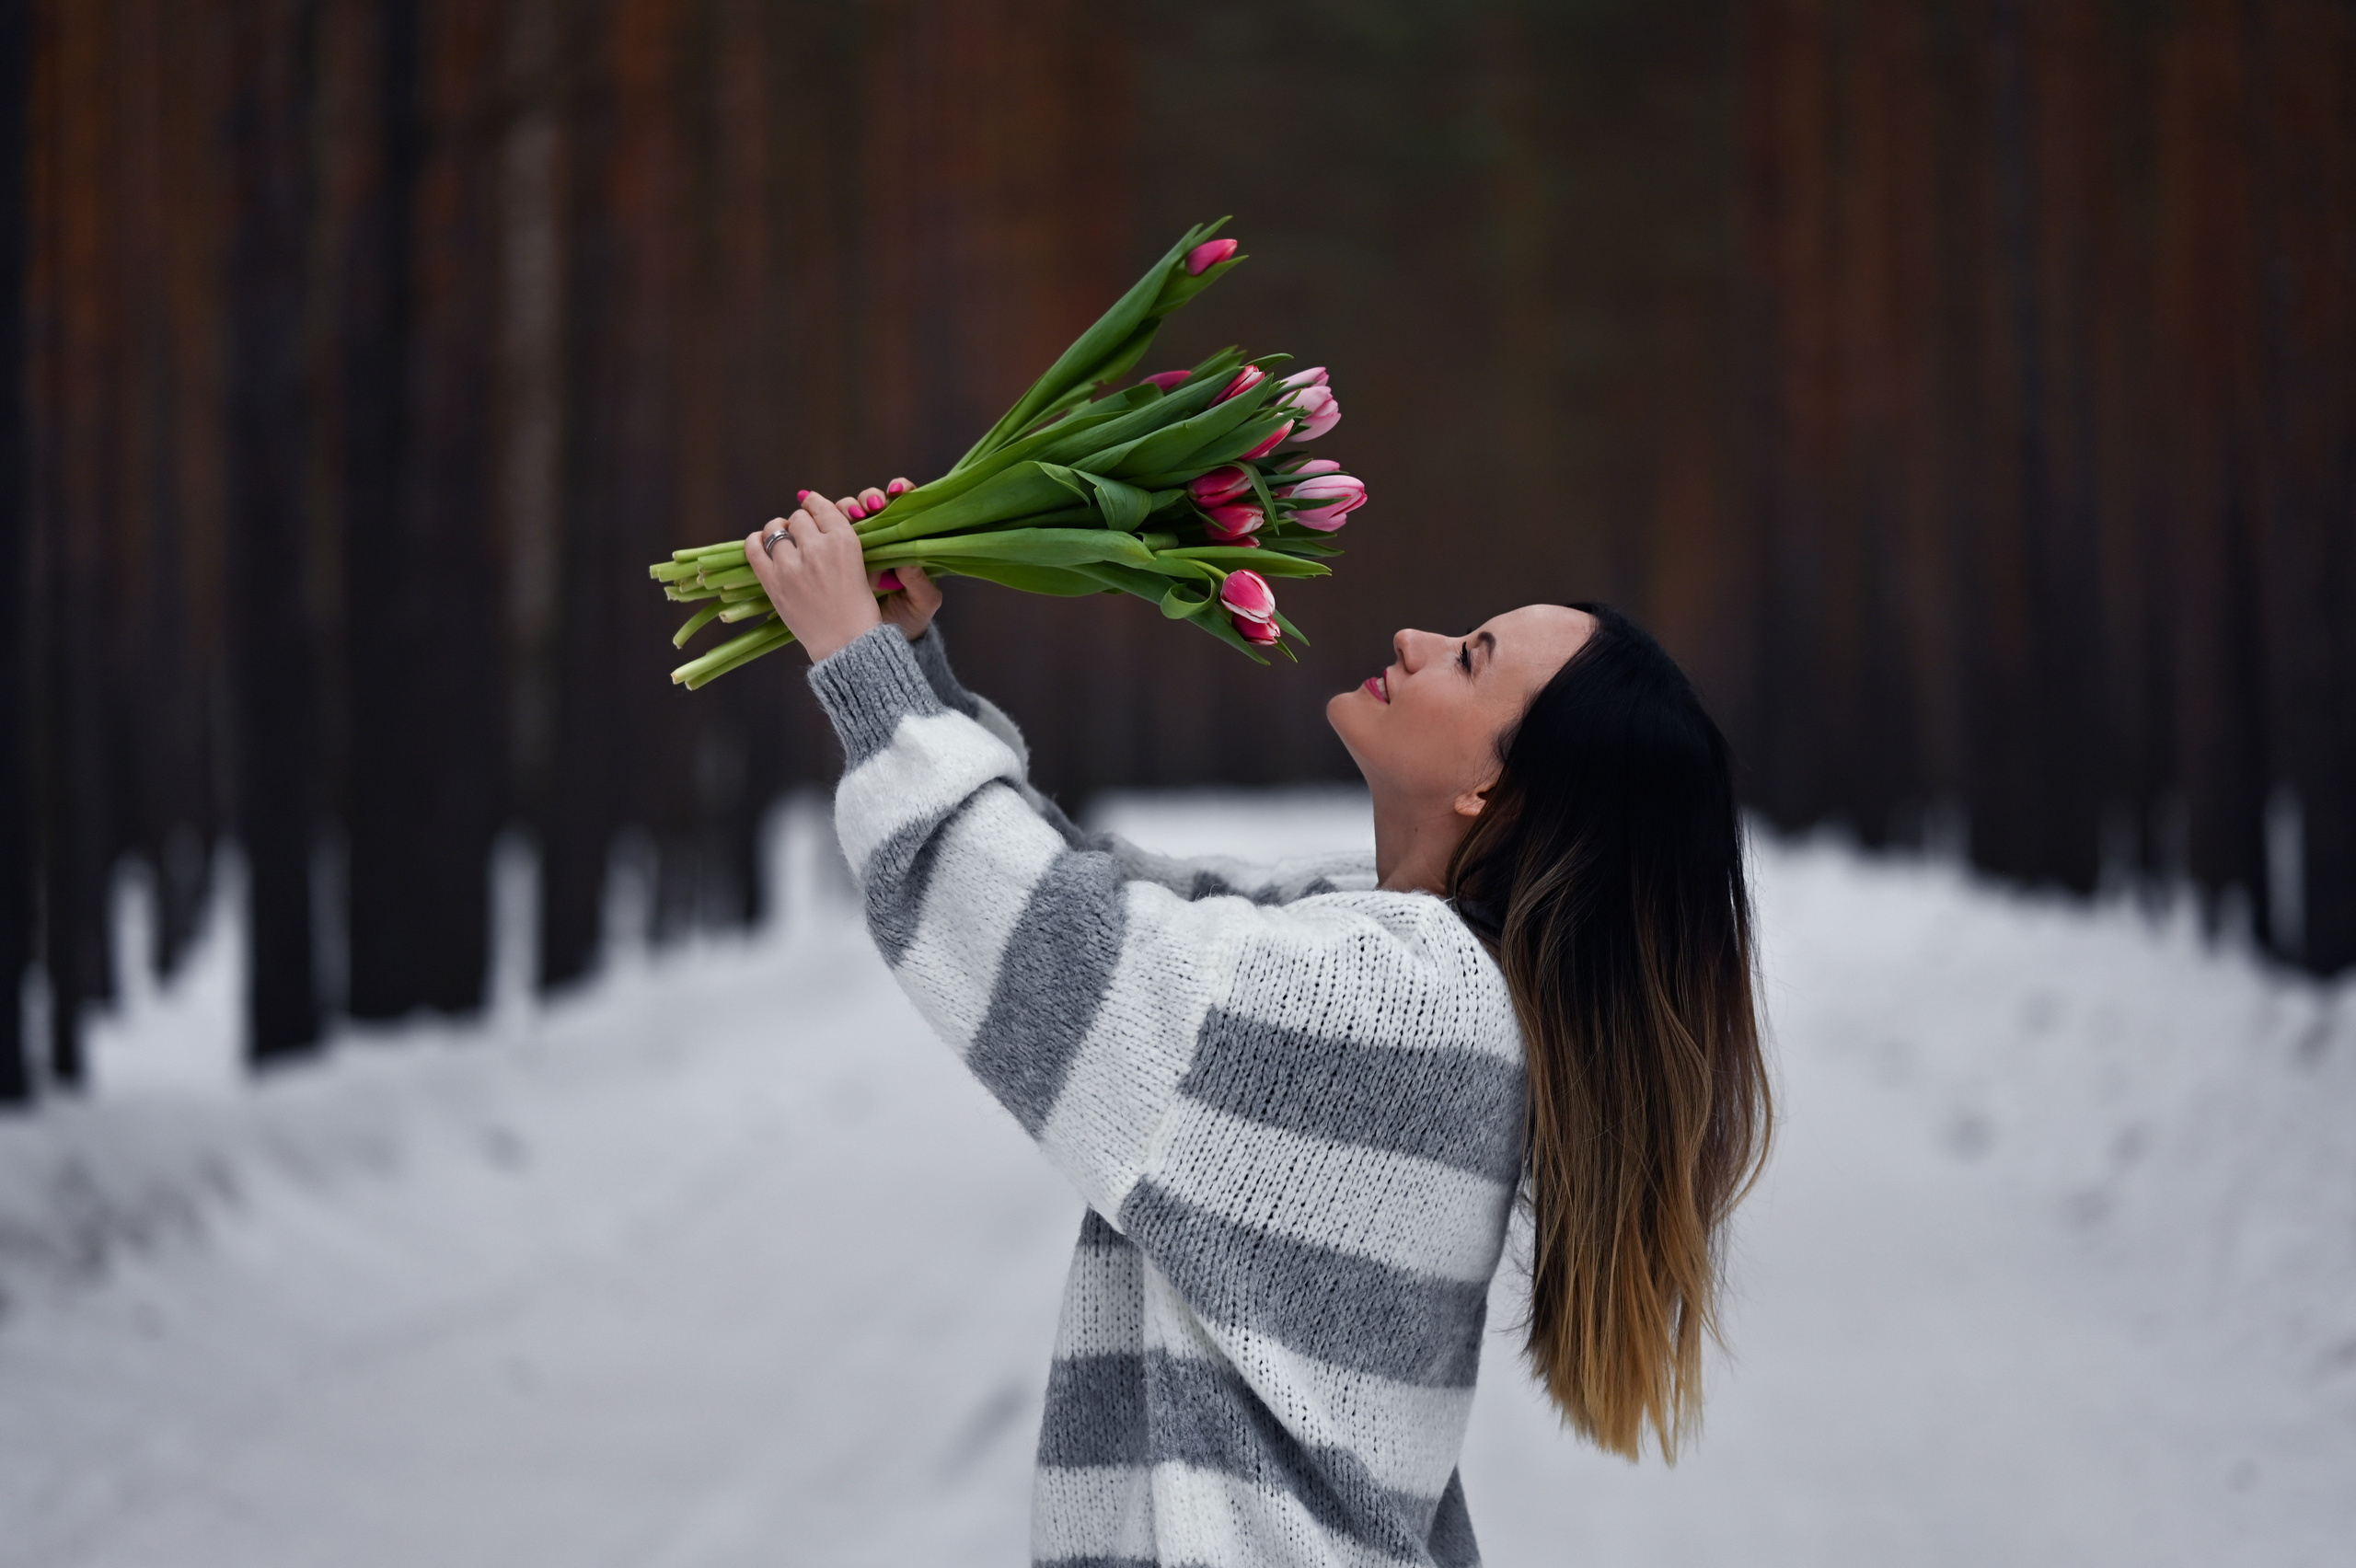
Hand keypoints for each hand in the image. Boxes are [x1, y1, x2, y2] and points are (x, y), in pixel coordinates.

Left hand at [745, 493, 879, 662]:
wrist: (846, 643)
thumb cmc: (859, 608)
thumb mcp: (863, 565)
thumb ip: (843, 540)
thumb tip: (817, 518)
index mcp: (844, 541)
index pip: (821, 507)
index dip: (814, 506)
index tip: (812, 509)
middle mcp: (817, 547)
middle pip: (798, 518)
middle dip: (800, 525)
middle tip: (804, 538)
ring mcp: (791, 565)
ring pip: (776, 528)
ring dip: (779, 531)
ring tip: (783, 541)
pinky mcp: (773, 582)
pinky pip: (753, 548)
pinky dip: (754, 541)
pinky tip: (760, 543)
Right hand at [827, 476, 938, 641]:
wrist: (878, 643)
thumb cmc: (907, 619)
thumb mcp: (921, 604)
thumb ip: (920, 584)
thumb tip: (906, 562)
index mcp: (904, 542)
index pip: (902, 506)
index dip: (899, 491)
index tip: (895, 493)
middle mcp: (878, 538)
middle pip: (868, 503)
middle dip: (867, 498)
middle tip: (869, 509)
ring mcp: (853, 546)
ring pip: (844, 512)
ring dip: (845, 507)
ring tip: (851, 517)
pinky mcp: (830, 556)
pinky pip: (822, 533)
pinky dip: (817, 524)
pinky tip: (819, 525)